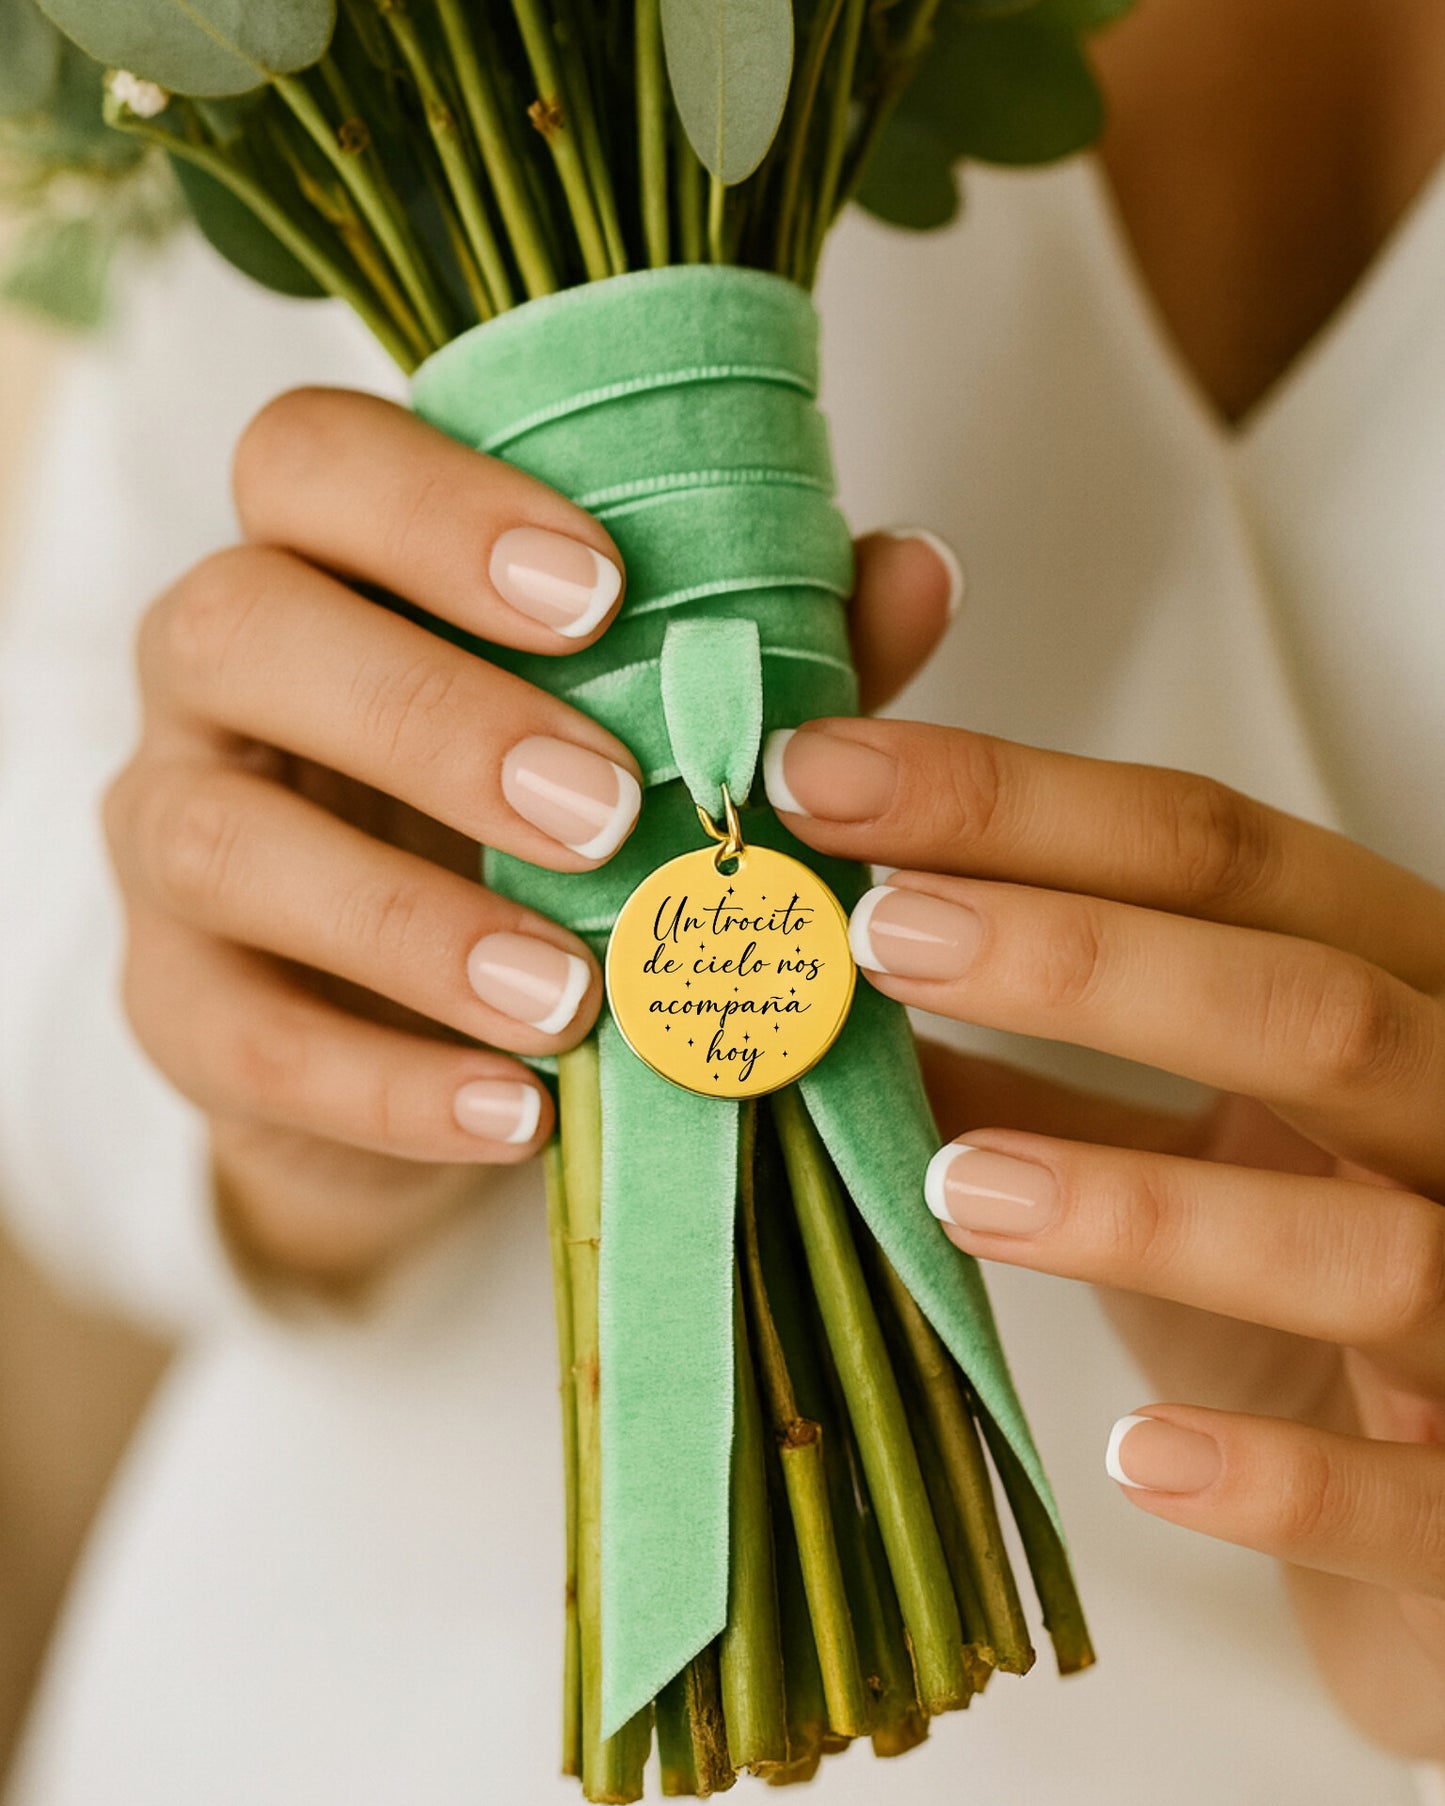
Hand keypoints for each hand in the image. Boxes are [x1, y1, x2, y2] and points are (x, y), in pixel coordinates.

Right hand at [104, 387, 955, 1289]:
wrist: (414, 1026)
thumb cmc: (537, 832)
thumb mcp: (647, 734)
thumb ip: (757, 654)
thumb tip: (914, 569)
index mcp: (327, 565)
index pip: (311, 461)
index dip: (434, 506)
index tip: (601, 590)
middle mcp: (216, 678)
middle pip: (237, 627)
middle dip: (428, 714)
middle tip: (603, 809)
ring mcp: (169, 837)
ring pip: (219, 839)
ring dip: (408, 921)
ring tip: (575, 998)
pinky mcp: (172, 1003)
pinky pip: (237, 1037)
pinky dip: (383, 1083)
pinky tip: (516, 1117)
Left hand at [764, 715, 1444, 1757]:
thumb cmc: (1313, 1303)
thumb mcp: (1191, 1154)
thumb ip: (1042, 1078)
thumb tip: (830, 1011)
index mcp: (1386, 1004)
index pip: (1222, 859)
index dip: (1022, 808)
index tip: (829, 782)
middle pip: (1310, 1009)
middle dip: (1090, 962)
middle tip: (879, 934)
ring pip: (1368, 1245)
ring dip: (1152, 1211)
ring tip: (955, 1185)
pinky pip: (1408, 1500)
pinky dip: (1275, 1475)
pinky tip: (1134, 1455)